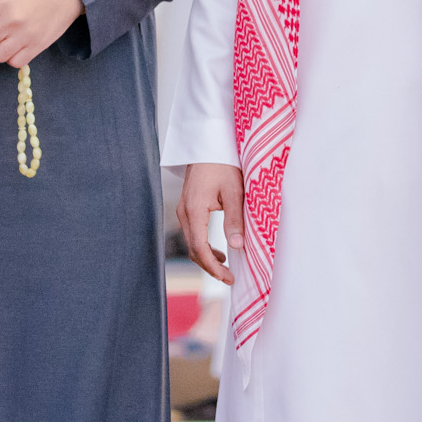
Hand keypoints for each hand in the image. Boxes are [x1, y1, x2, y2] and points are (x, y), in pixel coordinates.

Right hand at [178, 162, 245, 285]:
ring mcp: (184, 209)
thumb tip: (237, 247)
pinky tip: (217, 249)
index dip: (213, 268)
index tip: (228, 278)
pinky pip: (193, 232)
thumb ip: (234, 220)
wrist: (209, 142)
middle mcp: (184, 212)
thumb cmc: (223, 163)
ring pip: (192, 241)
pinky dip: (203, 245)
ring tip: (225, 267)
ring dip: (206, 257)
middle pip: (193, 249)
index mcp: (194, 210)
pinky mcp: (188, 205)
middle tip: (228, 278)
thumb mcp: (234, 191)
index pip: (199, 249)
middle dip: (209, 267)